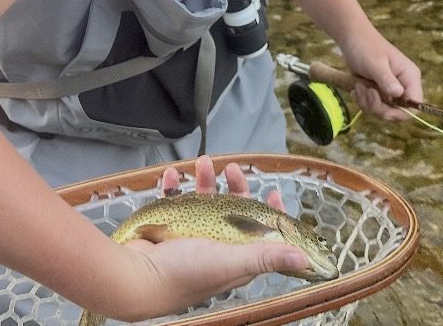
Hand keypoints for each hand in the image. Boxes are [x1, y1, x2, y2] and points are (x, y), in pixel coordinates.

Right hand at [100, 156, 306, 321]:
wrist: (137, 278)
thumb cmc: (186, 275)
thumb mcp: (232, 262)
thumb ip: (267, 257)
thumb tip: (305, 260)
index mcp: (234, 257)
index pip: (260, 234)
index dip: (268, 214)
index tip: (271, 193)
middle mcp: (214, 246)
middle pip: (231, 210)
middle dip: (233, 186)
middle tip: (231, 168)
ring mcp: (189, 236)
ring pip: (202, 201)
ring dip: (204, 180)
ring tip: (202, 163)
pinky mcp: (166, 228)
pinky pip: (172, 201)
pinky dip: (172, 187)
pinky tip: (171, 177)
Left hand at [338, 31, 423, 122]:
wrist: (352, 38)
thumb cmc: (365, 47)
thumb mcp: (375, 63)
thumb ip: (386, 79)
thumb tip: (398, 94)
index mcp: (410, 77)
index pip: (415, 105)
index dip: (401, 114)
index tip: (383, 112)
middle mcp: (403, 86)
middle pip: (397, 112)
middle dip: (378, 108)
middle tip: (365, 93)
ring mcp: (391, 90)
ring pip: (383, 111)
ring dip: (367, 103)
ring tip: (358, 87)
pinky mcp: (379, 92)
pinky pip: (373, 107)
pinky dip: (363, 101)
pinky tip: (356, 88)